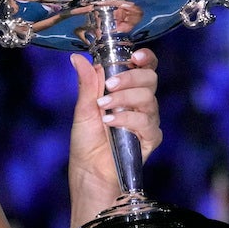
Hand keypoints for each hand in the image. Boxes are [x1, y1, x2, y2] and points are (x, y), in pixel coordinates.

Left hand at [67, 48, 161, 219]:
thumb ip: (87, 83)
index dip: (145, 57)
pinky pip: (146, 122)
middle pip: (150, 78)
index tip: (136, 55)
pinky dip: (127, 119)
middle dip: (130, 77)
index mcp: (126, 90)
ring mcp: (147, 120)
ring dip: (124, 98)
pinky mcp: (151, 138)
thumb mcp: (83, 108)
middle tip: (110, 85)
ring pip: (148, 98)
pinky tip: (110, 122)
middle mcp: (140, 102)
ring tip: (104, 107)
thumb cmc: (86, 142)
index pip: (143, 67)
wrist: (89, 172)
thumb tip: (77, 58)